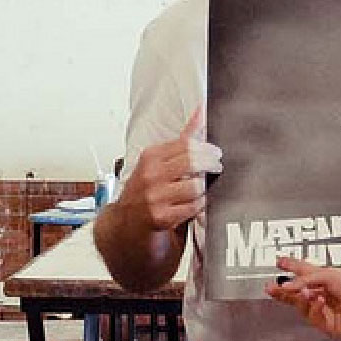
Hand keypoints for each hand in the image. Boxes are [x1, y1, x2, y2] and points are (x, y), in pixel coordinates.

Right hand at [116, 107, 221, 234]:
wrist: (123, 227)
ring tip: (204, 188)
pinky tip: (196, 204)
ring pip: (196, 185)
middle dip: (211, 163)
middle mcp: (150, 174)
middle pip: (192, 160)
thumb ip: (182, 140)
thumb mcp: (158, 163)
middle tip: (217, 166)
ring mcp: (155, 196)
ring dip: (205, 187)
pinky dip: (200, 205)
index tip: (215, 152)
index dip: (207, 148)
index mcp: (150, 157)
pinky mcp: (161, 217)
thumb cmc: (143, 194)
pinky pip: (193, 206)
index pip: (186, 143)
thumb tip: (201, 113)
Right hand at [262, 257, 340, 336]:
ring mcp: (324, 311)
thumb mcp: (327, 274)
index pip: (302, 273)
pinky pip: (313, 317)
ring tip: (307, 292)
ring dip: (302, 299)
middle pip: (296, 294)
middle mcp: (322, 295)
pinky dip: (314, 308)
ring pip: (302, 307)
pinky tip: (319, 301)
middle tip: (270, 287)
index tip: (279, 262)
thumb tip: (286, 286)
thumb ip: (303, 279)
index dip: (290, 268)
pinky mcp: (327, 325)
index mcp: (323, 279)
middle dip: (283, 291)